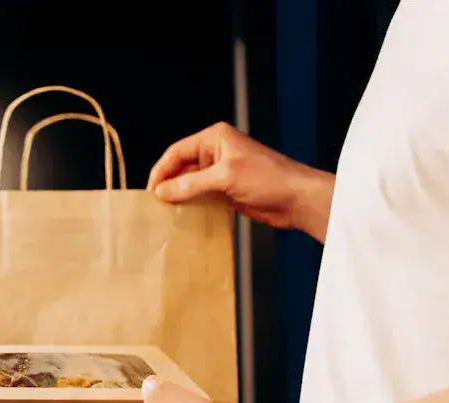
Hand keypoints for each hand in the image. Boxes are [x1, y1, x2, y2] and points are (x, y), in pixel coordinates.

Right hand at [147, 122, 334, 240]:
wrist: (297, 199)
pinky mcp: (228, 191)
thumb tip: (164, 191)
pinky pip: (203, 198)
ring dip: (181, 198)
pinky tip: (184, 218)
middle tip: (155, 204)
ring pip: (192, 184)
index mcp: (215, 138)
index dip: (162, 170)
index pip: (178, 151)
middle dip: (169, 184)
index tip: (151, 189)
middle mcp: (217, 153)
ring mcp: (222, 173)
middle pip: (182, 168)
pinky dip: (194, 206)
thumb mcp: (226, 178)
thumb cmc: (268, 178)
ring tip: (166, 213)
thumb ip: (192, 184)